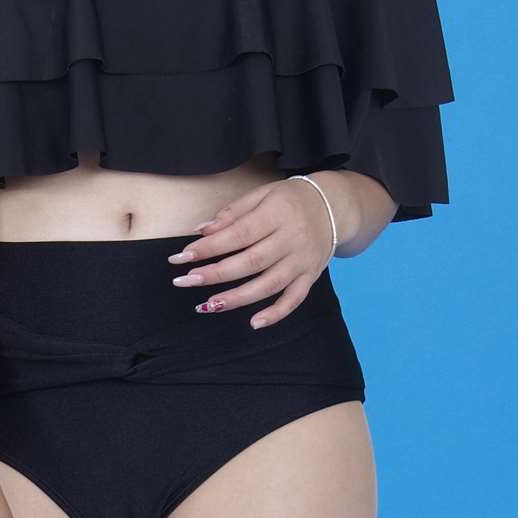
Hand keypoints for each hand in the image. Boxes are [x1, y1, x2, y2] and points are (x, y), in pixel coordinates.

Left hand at [166, 176, 333, 326]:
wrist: (334, 206)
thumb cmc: (291, 199)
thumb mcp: (262, 194)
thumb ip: (233, 212)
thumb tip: (202, 231)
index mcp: (278, 213)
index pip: (239, 233)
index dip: (211, 247)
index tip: (183, 257)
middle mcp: (293, 238)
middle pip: (251, 261)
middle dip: (216, 274)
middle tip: (186, 281)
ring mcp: (303, 261)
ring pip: (269, 284)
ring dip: (238, 298)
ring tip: (208, 305)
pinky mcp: (311, 276)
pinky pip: (295, 299)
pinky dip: (276, 314)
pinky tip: (254, 323)